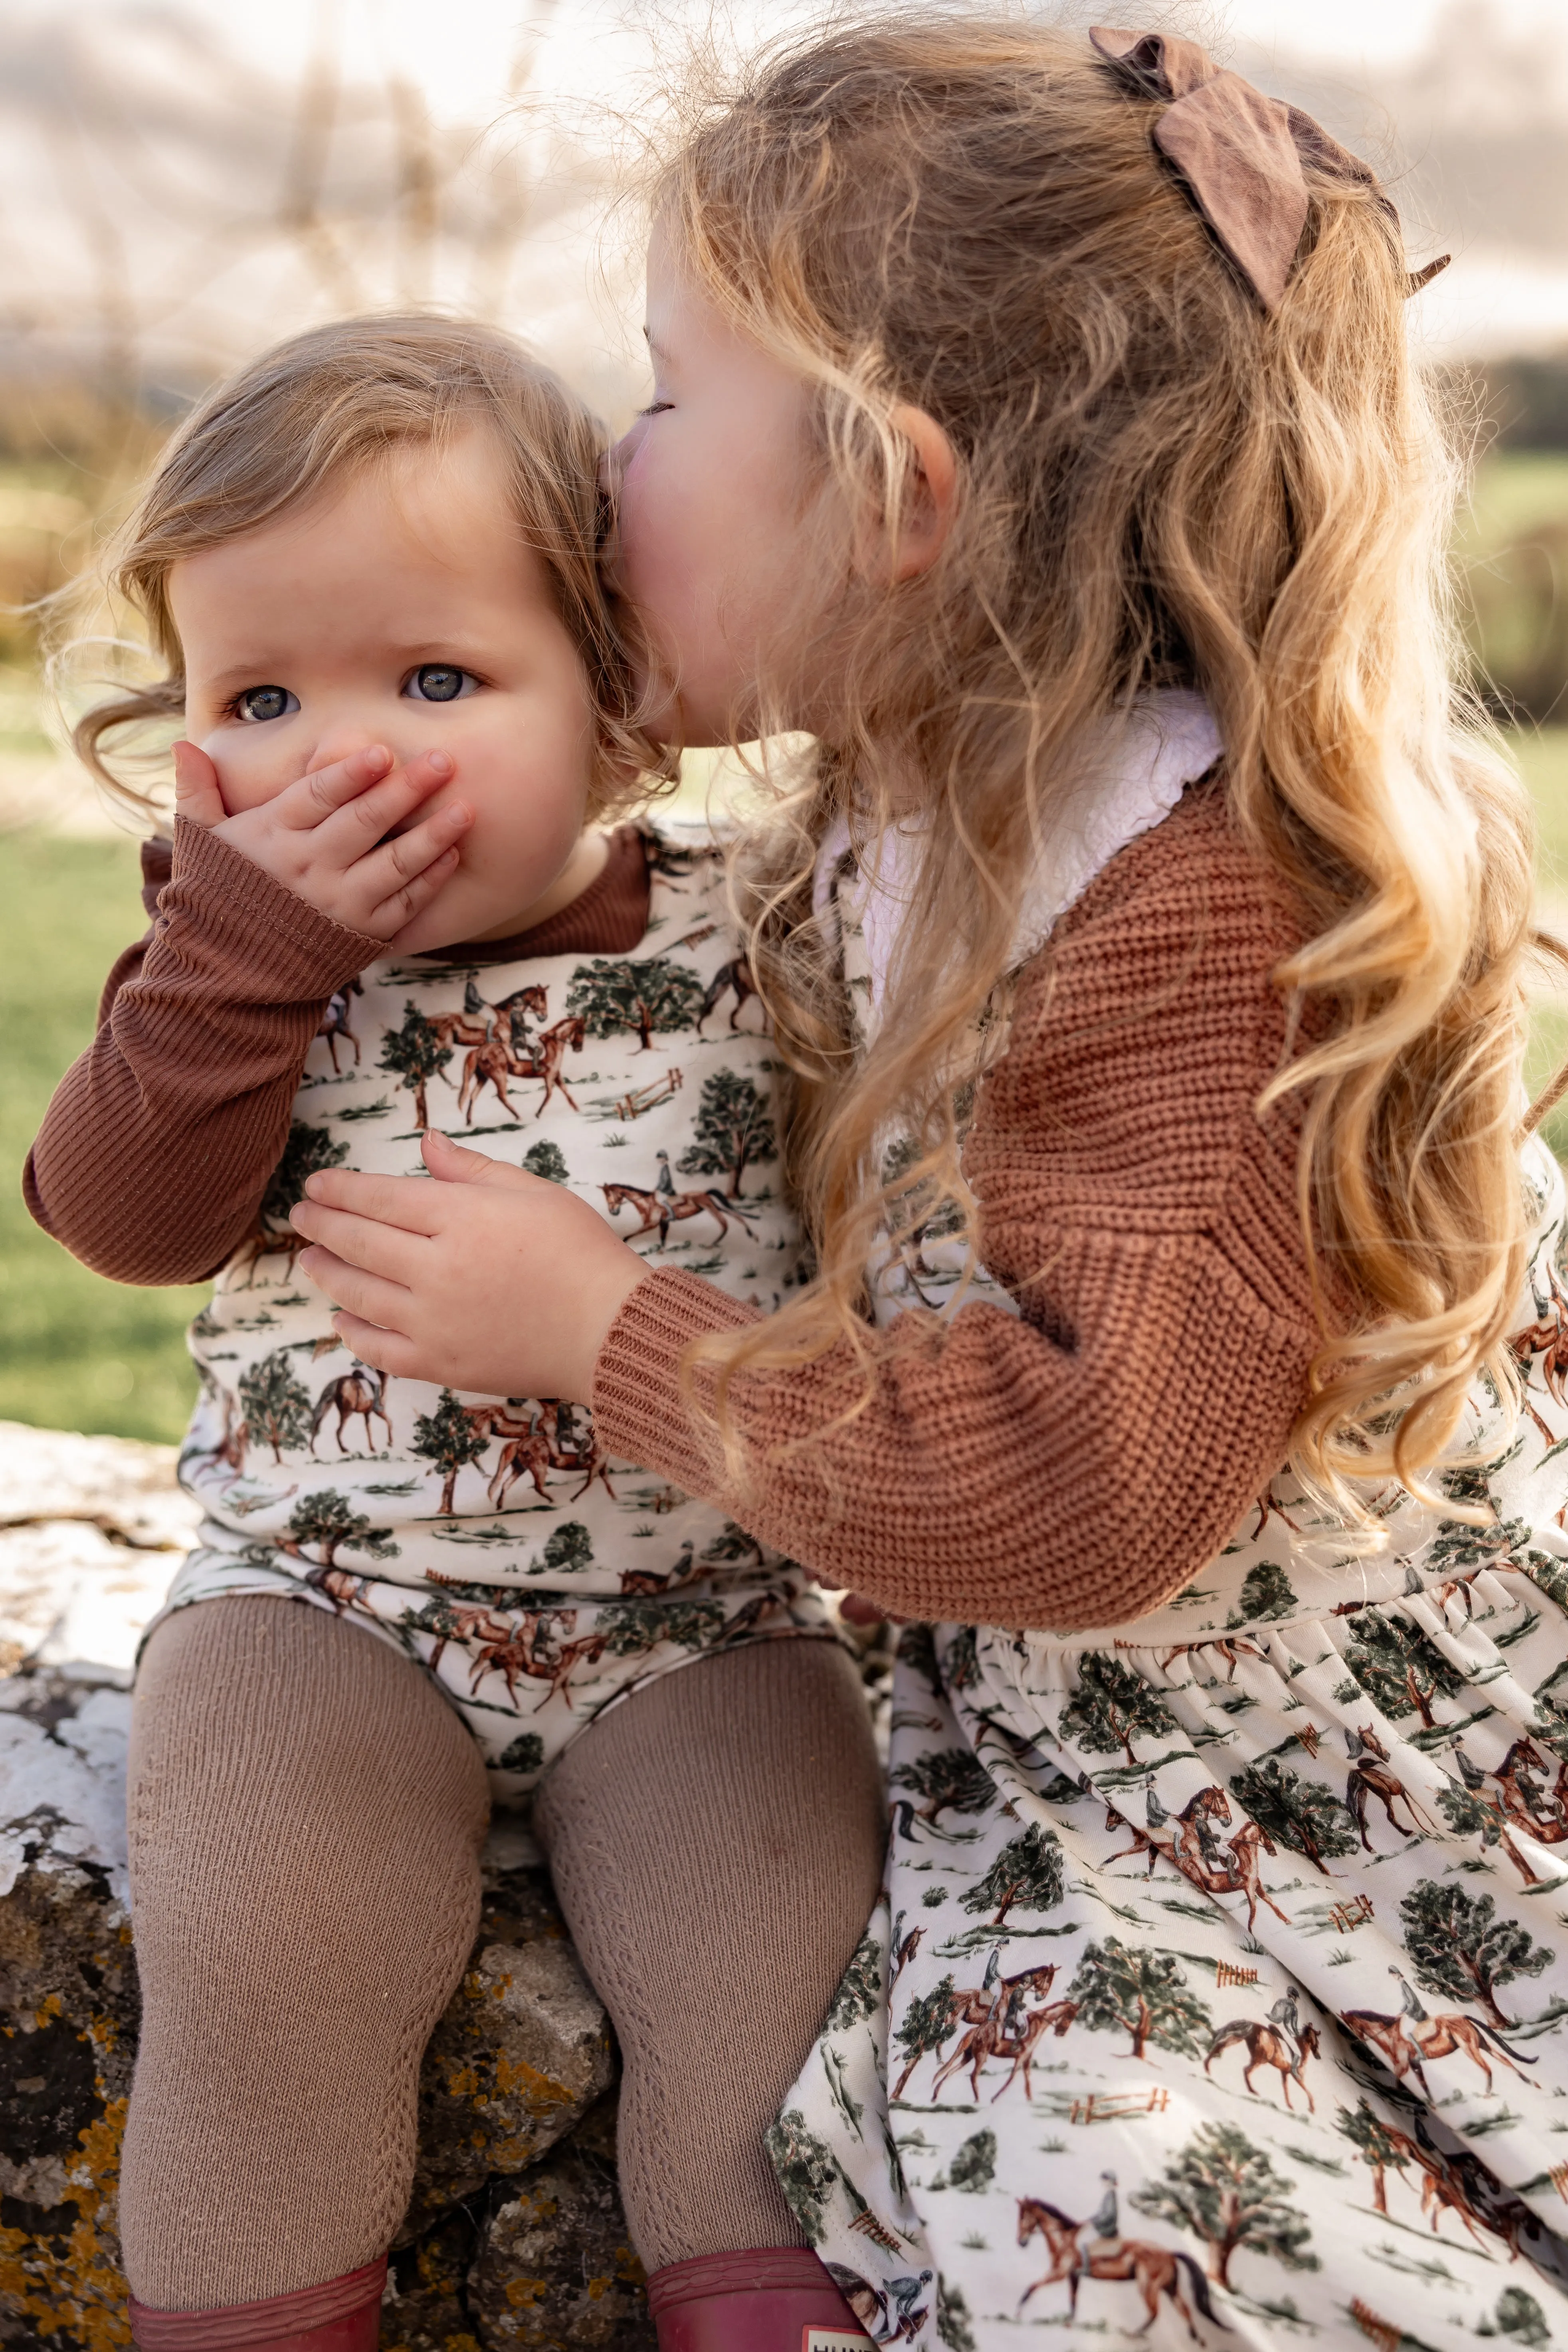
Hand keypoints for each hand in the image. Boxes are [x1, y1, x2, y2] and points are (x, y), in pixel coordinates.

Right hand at [173, 739, 472, 943]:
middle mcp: (310, 869)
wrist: (228, 975)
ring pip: (395, 863)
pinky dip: (430, 880)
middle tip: (444, 761)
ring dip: (433, 835)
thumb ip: (197, 791)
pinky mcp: (362, 935)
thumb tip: (181, 743)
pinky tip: (452, 854)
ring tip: (466, 808)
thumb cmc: (216, 897)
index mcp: (273, 837)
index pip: (317, 797)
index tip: (382, 753)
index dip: (350, 774)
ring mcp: (339, 904)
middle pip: (365, 822)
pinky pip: (404, 904)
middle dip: (407, 790)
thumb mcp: (200, 843)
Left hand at [289, 1131, 648, 1400]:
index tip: (316, 1184)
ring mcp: (435, 1321)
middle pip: (361, 1242)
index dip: (341, 1189)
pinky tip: (342, 1320)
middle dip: (322, 1225)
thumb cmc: (581, 1254)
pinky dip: (354, 1333)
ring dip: (328, 1273)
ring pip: (360, 1294)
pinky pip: (380, 1349)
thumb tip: (425, 1144)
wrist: (611, 1332)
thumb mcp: (533, 1192)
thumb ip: (471, 1170)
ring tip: (311, 1260)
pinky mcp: (441, 1364)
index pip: (380, 1198)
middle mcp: (438, 1269)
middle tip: (300, 1215)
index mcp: (462, 1219)